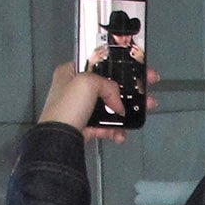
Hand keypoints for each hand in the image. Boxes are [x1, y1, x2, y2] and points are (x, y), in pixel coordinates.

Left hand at [40, 55, 156, 144]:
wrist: (59, 140)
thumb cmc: (65, 109)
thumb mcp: (88, 83)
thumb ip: (108, 85)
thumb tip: (117, 101)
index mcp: (70, 72)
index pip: (99, 64)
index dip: (119, 67)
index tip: (136, 71)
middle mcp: (74, 90)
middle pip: (108, 86)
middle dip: (129, 91)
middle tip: (145, 91)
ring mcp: (80, 109)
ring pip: (109, 107)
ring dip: (126, 111)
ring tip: (143, 111)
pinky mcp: (85, 127)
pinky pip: (105, 126)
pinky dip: (116, 130)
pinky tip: (122, 132)